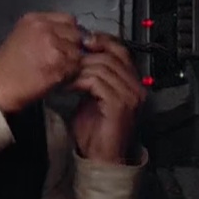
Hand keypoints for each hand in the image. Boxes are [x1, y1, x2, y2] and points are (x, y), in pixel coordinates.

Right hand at [0, 12, 81, 112]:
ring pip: (77, 53)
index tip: (66, 42)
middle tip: (60, 60)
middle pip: (75, 34)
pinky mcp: (58, 64)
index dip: (69, 33)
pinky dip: (68, 76)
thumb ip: (42, 31)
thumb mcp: (19, 37)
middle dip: (71, 47)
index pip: (68, 19)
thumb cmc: (4, 69)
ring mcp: (53, 46)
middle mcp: (45, 29)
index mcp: (34, 20)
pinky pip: (75, 68)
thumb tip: (64, 35)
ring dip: (70, 63)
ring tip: (54, 70)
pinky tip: (54, 79)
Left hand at [70, 33, 145, 162]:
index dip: (101, 41)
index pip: (120, 50)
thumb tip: (77, 57)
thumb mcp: (92, 96)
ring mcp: (130, 95)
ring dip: (79, 68)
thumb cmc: (96, 131)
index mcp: (131, 82)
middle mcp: (135, 86)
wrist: (101, 157)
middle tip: (66, 56)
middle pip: (112, 55)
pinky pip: (97, 82)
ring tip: (63, 73)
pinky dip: (79, 80)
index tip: (80, 41)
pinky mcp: (120, 104)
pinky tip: (67, 85)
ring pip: (103, 66)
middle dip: (86, 53)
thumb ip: (91, 77)